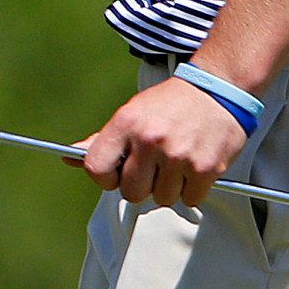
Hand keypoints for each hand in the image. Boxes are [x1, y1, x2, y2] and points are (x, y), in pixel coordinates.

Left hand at [77, 75, 247, 208]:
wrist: (218, 89)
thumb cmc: (171, 104)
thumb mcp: (131, 113)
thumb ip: (101, 140)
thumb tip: (69, 157)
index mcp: (126, 123)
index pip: (96, 168)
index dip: (105, 178)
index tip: (116, 174)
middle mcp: (149, 139)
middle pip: (130, 193)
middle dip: (141, 185)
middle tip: (154, 167)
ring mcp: (178, 155)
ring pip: (161, 198)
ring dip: (170, 187)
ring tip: (177, 161)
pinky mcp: (205, 168)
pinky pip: (190, 199)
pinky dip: (193, 189)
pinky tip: (194, 165)